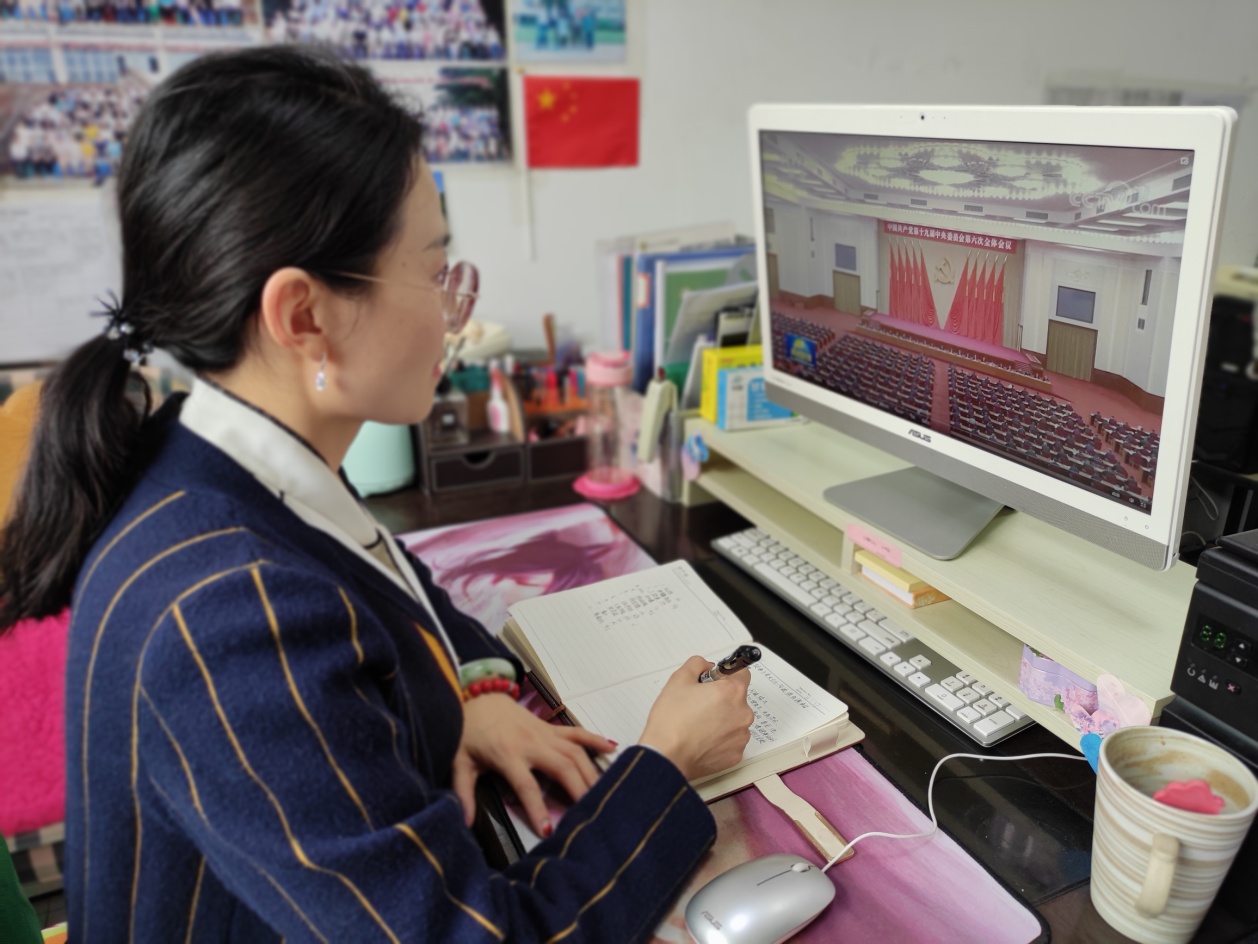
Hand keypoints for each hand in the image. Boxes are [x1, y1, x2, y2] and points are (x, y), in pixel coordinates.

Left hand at [452, 694, 615, 836]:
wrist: (476, 696)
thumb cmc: (468, 731)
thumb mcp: (460, 763)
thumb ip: (463, 793)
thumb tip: (462, 821)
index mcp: (508, 754)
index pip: (527, 786)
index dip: (538, 808)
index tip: (549, 830)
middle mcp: (531, 743)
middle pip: (562, 767)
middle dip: (579, 790)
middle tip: (592, 813)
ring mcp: (544, 734)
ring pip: (574, 752)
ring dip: (591, 772)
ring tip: (604, 793)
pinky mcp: (550, 727)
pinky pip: (576, 733)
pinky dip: (595, 740)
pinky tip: (612, 748)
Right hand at [639, 655, 754, 780]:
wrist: (667, 757)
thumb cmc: (671, 721)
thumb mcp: (678, 679)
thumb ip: (697, 664)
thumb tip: (707, 666)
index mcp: (732, 691)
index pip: (741, 673)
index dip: (724, 675)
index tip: (713, 681)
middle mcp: (743, 713)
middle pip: (737, 698)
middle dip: (721, 698)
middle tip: (698, 704)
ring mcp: (741, 736)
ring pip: (735, 720)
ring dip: (722, 719)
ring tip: (698, 724)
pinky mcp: (736, 755)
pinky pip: (731, 740)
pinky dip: (720, 738)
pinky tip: (702, 739)